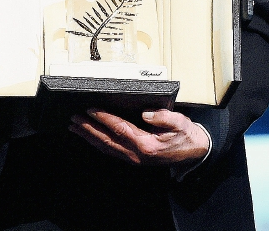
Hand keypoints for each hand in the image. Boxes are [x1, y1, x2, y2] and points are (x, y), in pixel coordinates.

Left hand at [69, 109, 209, 166]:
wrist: (194, 152)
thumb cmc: (186, 136)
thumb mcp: (180, 123)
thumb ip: (164, 117)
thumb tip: (146, 113)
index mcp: (146, 144)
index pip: (119, 128)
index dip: (103, 118)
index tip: (90, 109)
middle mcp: (136, 154)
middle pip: (106, 140)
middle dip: (88, 129)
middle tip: (74, 119)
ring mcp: (134, 158)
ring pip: (106, 147)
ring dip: (89, 137)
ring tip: (75, 127)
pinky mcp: (134, 158)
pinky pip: (111, 150)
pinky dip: (98, 143)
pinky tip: (90, 137)